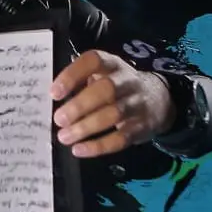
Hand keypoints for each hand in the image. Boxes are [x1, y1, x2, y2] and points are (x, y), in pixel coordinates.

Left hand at [50, 51, 174, 157]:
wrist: (159, 100)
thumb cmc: (118, 86)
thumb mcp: (103, 75)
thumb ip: (80, 81)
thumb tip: (52, 97)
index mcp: (112, 64)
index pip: (93, 61)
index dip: (72, 75)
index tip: (54, 93)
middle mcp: (126, 81)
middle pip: (106, 89)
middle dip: (80, 105)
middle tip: (58, 119)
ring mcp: (136, 104)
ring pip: (113, 114)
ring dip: (86, 127)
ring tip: (64, 137)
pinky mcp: (141, 126)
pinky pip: (121, 138)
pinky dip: (99, 146)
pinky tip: (80, 150)